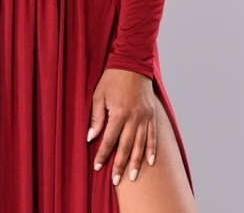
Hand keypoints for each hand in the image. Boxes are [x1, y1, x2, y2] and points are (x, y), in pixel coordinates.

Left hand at [88, 68, 156, 185]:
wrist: (132, 63)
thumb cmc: (112, 78)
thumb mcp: (99, 95)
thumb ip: (96, 117)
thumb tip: (91, 137)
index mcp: (119, 113)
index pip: (109, 140)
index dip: (103, 154)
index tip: (98, 166)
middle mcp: (134, 117)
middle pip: (126, 147)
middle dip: (120, 164)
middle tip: (115, 180)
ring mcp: (145, 117)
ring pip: (141, 145)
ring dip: (137, 162)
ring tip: (133, 177)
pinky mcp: (151, 114)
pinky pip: (153, 135)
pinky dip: (151, 149)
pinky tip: (150, 161)